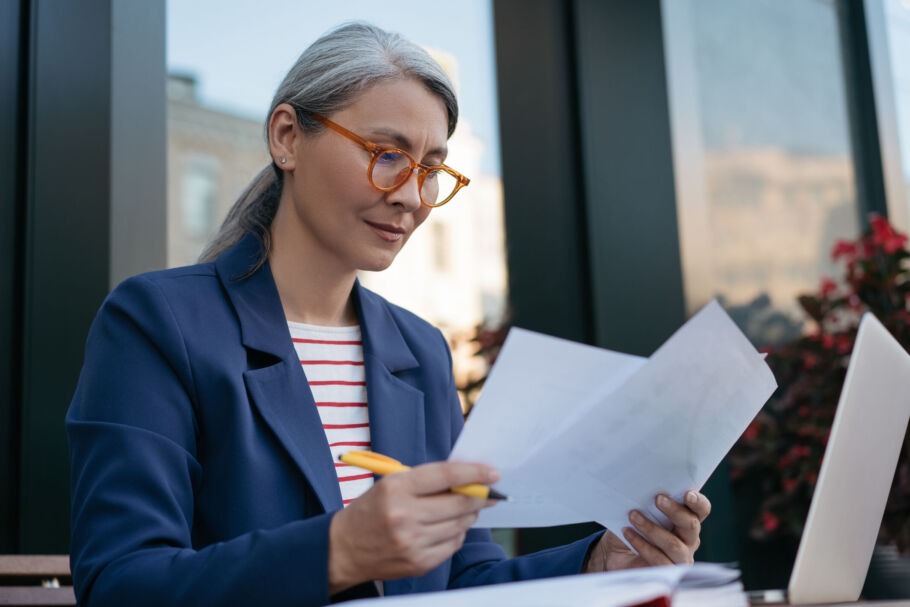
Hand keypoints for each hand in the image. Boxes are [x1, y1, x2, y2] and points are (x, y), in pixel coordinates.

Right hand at [327, 461, 498, 592]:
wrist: (344, 548)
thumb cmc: (371, 510)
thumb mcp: (391, 484)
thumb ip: (427, 480)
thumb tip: (468, 478)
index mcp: (396, 488)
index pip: (445, 476)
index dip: (474, 473)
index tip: (492, 473)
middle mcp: (404, 516)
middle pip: (458, 503)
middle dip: (480, 496)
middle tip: (489, 492)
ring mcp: (412, 542)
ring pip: (459, 525)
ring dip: (469, 515)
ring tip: (465, 509)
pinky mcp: (418, 562)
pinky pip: (452, 544)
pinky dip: (456, 533)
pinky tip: (447, 527)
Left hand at [585, 491, 710, 571]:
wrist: (614, 554)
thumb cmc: (631, 527)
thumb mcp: (638, 510)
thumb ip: (645, 499)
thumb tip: (642, 482)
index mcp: (686, 520)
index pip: (701, 510)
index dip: (698, 502)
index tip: (687, 494)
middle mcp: (689, 539)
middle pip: (691, 525)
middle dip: (675, 511)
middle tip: (658, 499)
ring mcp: (680, 558)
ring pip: (674, 544)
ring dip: (652, 528)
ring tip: (633, 516)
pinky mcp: (667, 572)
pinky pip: (659, 560)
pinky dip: (642, 545)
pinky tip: (628, 532)